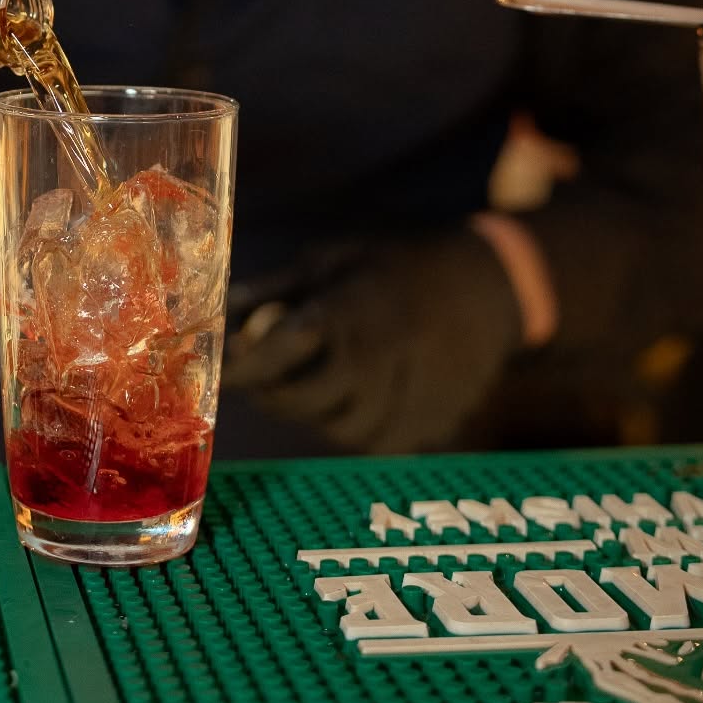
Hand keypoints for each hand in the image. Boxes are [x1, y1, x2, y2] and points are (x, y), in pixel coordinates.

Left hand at [220, 226, 524, 454]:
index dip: (245, 366)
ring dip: (316, 412)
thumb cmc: (393, 268)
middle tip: (264, 379)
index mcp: (350, 308)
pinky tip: (356, 396)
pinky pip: (377, 441)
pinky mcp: (432, 422)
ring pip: (340, 428)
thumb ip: (272, 291)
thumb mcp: (331, 261)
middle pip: (306, 400)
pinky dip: (356, 425)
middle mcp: (380, 356)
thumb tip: (216, 316)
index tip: (221, 370)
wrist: (486, 286)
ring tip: (317, 380)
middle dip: (276, 393)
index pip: (282, 348)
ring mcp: (411, 394)